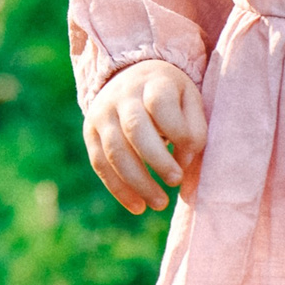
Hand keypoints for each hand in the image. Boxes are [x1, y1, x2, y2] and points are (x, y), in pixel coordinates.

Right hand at [83, 58, 207, 214]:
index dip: (178, 133)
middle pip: (135, 128)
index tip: (190, 154)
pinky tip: (137, 206)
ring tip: (159, 204)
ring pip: (115, 151)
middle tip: (176, 181)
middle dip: (157, 160)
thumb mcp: (190, 100)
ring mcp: (103, 113)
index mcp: (153, 82)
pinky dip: (118, 189)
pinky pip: (99, 164)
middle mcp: (123, 95)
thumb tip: (182, 163)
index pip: (161, 105)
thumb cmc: (171, 97)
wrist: (131, 77)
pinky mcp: (90, 132)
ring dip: (137, 182)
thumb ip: (194, 130)